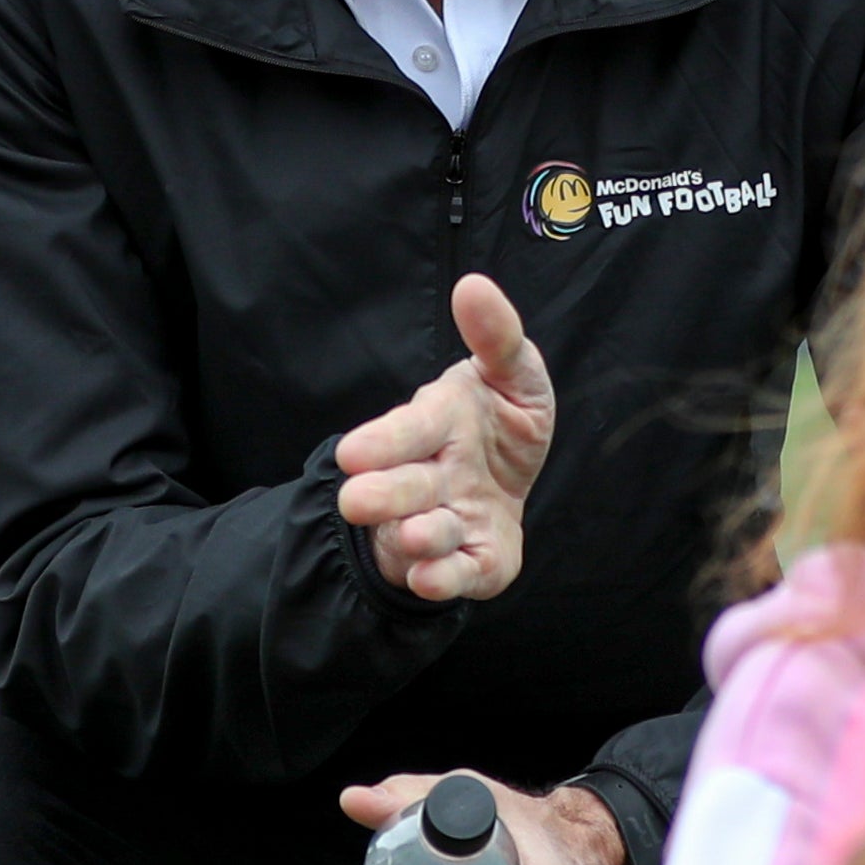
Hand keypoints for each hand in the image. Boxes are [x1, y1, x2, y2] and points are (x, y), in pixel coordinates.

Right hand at [333, 276, 554, 604]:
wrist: (509, 479)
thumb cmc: (499, 421)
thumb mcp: (512, 374)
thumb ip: (497, 337)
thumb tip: (473, 286)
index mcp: (437, 425)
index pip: (409, 430)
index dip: (385, 440)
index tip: (352, 451)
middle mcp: (431, 478)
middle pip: (403, 487)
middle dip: (385, 493)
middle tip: (357, 499)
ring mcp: (448, 522)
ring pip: (426, 533)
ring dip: (420, 535)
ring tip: (416, 534)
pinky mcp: (474, 562)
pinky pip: (457, 573)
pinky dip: (443, 577)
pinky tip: (432, 579)